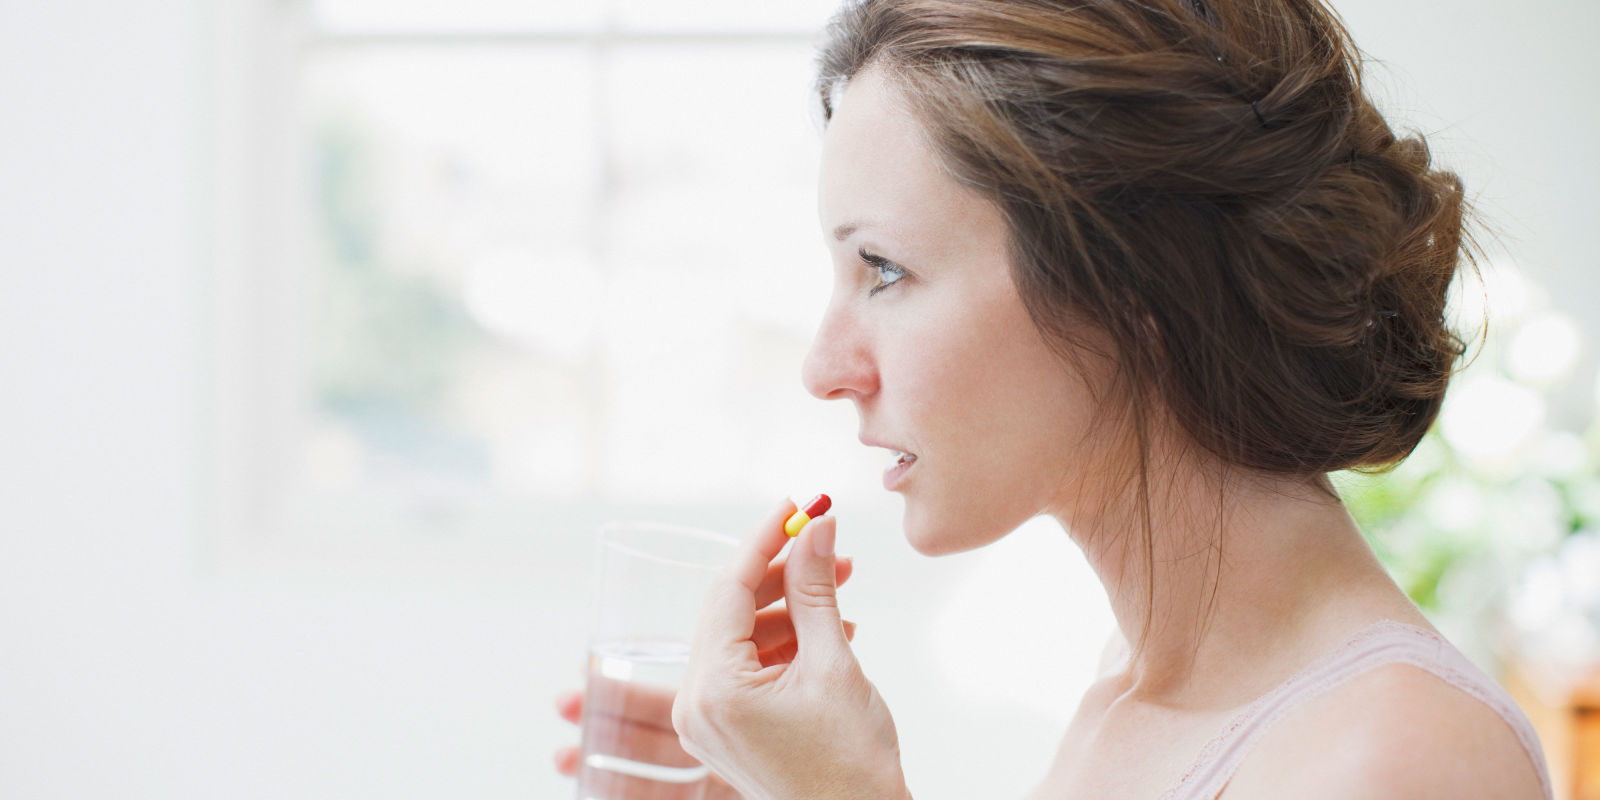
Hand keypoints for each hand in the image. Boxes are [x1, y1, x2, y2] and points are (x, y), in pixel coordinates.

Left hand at [553, 551, 858, 798]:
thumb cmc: (852, 763)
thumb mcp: (834, 663)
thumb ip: (815, 590)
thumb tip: (815, 528)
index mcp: (712, 690)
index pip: (728, 590)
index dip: (762, 542)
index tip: (793, 507)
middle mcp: (695, 706)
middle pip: (729, 611)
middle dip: (780, 574)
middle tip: (825, 542)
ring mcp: (706, 721)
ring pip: (739, 637)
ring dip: (787, 608)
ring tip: (839, 586)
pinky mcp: (725, 730)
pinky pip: (744, 666)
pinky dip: (781, 642)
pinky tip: (827, 626)